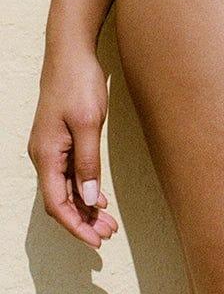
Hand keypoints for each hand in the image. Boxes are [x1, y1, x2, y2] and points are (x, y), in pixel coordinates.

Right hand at [27, 44, 118, 247]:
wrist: (71, 51)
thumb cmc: (79, 82)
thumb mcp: (88, 122)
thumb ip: (88, 162)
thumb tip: (88, 200)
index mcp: (46, 155)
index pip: (57, 204)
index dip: (75, 226)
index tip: (96, 242)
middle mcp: (44, 155)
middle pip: (61, 200)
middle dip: (83, 221)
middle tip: (109, 234)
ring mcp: (50, 147)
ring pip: (66, 188)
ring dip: (85, 206)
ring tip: (109, 222)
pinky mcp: (60, 138)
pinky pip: (69, 173)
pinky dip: (83, 188)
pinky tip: (99, 196)